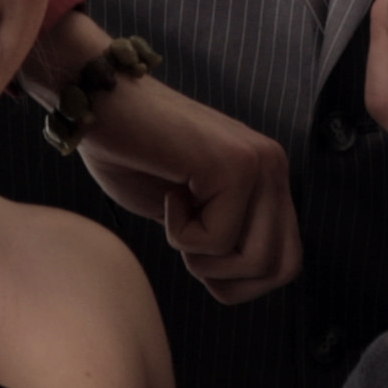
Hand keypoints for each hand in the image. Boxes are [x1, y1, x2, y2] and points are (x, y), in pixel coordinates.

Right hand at [75, 77, 301, 300]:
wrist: (99, 104)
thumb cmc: (131, 157)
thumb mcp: (190, 212)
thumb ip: (227, 237)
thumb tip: (245, 283)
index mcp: (269, 179)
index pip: (288, 262)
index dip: (241, 282)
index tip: (199, 252)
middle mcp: (274, 168)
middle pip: (281, 268)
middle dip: (225, 279)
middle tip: (186, 240)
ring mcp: (259, 165)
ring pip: (254, 260)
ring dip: (201, 257)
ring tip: (176, 215)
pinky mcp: (233, 166)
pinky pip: (216, 240)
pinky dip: (179, 234)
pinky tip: (168, 193)